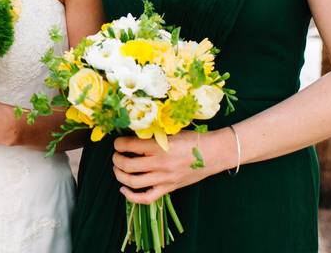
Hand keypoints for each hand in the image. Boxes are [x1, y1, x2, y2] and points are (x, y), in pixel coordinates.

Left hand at [112, 128, 233, 203]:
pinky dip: (131, 196)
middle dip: (116, 159)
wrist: (214, 153)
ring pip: (133, 181)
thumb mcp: (171, 132)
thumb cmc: (192, 139)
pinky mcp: (169, 188)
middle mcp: (159, 163)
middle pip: (127, 165)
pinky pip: (146, 198)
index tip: (117, 142)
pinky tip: (124, 189)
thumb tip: (132, 134)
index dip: (118, 143)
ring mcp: (164, 178)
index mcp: (159, 146)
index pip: (129, 145)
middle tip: (116, 155)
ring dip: (120, 175)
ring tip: (118, 168)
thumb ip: (153, 135)